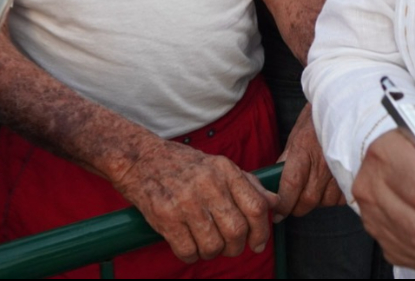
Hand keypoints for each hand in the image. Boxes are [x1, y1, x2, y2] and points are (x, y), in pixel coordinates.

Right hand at [114, 137, 275, 262]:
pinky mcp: (165, 216)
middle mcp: (208, 183)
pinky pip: (187, 251)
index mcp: (225, 169)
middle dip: (236, 247)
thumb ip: (247, 184)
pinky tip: (188, 246)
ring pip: (213, 245)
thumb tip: (274, 203)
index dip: (262, 231)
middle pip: (237, 231)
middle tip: (229, 247)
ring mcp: (185, 200)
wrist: (139, 159)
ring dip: (212, 252)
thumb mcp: (218, 165)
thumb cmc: (182, 165)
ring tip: (205, 244)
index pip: (256, 207)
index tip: (258, 243)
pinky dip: (191, 256)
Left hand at [274, 103, 344, 220]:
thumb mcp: (297, 133)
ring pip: (324, 202)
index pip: (291, 186)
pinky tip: (329, 186)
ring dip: (316, 202)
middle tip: (291, 205)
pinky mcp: (354, 173)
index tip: (277, 212)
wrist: (348, 103)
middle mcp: (323, 161)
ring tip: (312, 190)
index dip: (282, 204)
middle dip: (296, 207)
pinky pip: (341, 197)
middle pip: (307, 200)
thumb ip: (287, 159)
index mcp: (304, 149)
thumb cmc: (318, 117)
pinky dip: (333, 198)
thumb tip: (274, 181)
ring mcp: (340, 168)